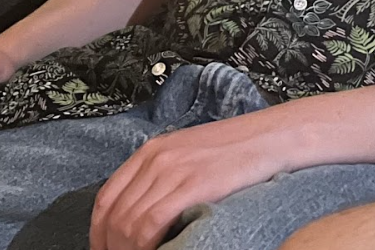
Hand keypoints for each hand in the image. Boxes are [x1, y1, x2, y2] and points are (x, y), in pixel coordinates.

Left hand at [91, 112, 287, 249]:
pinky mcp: (194, 185)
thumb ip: (162, 178)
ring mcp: (174, 170)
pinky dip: (145, 247)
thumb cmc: (239, 150)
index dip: (99, 234)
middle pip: (114, 216)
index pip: (105, 200)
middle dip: (113, 248)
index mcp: (151, 150)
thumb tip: (141, 216)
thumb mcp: (189, 155)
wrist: (275, 136)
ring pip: (128, 224)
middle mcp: (156, 159)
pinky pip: (150, 224)